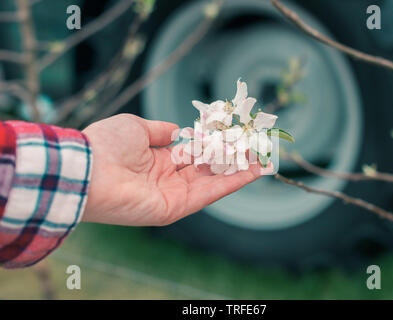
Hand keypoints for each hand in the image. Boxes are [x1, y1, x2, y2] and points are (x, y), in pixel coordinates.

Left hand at [81, 114, 264, 225]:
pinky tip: (250, 172)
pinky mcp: (174, 208)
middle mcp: (166, 179)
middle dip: (231, 158)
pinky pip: (208, 194)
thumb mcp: (136, 127)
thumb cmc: (107, 144)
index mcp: (156, 161)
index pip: (193, 155)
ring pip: (212, 182)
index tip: (233, 136)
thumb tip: (178, 130)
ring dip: (237, 171)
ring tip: (261, 158)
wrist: (88, 168)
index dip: (214, 146)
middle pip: (206, 169)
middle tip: (255, 147)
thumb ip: (161, 130)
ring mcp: (172, 195)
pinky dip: (231, 183)